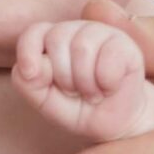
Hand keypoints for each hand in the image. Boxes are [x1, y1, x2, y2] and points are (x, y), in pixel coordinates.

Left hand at [13, 18, 148, 139]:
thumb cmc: (76, 108)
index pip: (34, 32)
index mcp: (49, 40)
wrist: (113, 122)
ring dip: (85, 83)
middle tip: (74, 92)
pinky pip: (109, 58)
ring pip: (82, 48)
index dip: (28, 51)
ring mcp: (101, 33)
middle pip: (57, 39)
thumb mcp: (44, 103)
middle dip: (63, 77)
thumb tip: (34, 67)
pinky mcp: (125, 44)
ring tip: (92, 93)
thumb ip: (29, 84)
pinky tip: (110, 87)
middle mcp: (74, 31)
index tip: (30, 74)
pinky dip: (106, 82)